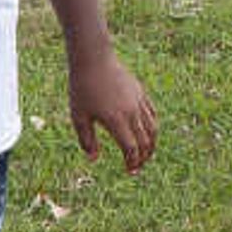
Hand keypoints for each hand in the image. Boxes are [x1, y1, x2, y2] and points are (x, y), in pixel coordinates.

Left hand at [68, 53, 159, 173]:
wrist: (94, 60)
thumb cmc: (82, 89)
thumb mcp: (78, 117)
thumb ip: (86, 140)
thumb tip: (94, 158)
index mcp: (116, 121)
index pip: (131, 148)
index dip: (132, 162)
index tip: (129, 170)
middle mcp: (131, 113)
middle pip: (145, 141)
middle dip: (143, 157)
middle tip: (137, 166)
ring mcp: (138, 102)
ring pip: (153, 128)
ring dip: (151, 144)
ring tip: (146, 153)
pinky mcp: (141, 93)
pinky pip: (152, 114)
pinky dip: (152, 127)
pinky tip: (147, 133)